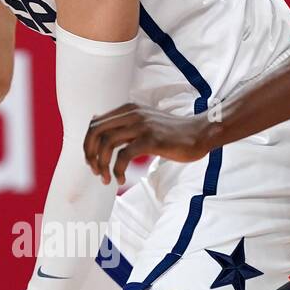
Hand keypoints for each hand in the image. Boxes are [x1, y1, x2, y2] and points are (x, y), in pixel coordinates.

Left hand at [84, 103, 210, 183]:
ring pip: (107, 144)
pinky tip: (121, 180)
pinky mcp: (151, 139)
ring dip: (102, 165)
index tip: (93, 162)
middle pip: (96, 131)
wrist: (200, 133)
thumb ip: (126, 126)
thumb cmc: (173, 133)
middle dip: (90, 154)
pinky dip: (117, 170)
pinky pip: (123, 156)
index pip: (95, 123)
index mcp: (128, 109)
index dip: (88, 144)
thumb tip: (101, 133)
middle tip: (96, 171)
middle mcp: (132, 113)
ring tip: (107, 179)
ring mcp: (142, 125)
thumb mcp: (146, 123)